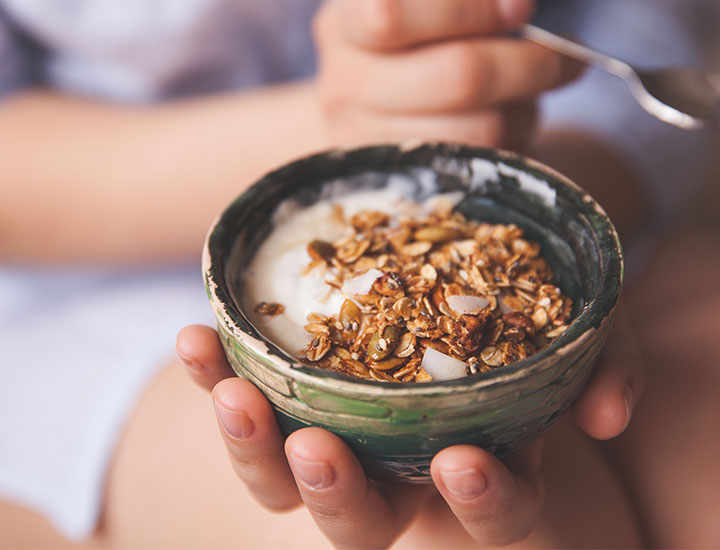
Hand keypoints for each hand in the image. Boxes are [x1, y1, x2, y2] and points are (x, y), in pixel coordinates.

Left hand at [176, 305, 642, 547]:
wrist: (450, 243)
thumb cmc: (518, 293)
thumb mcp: (579, 321)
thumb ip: (604, 362)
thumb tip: (606, 413)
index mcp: (479, 460)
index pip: (488, 511)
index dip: (480, 502)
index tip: (463, 459)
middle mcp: (402, 460)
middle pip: (362, 519)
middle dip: (337, 496)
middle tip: (317, 448)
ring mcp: (341, 424)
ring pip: (285, 475)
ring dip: (254, 446)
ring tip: (235, 394)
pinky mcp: (291, 382)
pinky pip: (244, 393)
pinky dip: (215, 375)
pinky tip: (198, 340)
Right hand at [313, 0, 582, 151]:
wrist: (374, 110)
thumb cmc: (414, 45)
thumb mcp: (426, 8)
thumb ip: (462, 4)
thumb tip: (516, 7)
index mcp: (346, 24)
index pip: (389, 17)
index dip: (468, 10)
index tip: (520, 9)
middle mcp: (345, 87)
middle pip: (458, 76)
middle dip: (528, 64)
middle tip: (565, 58)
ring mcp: (370, 144)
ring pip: (482, 129)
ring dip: (525, 108)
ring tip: (525, 93)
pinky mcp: (406, 185)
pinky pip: (483, 165)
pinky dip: (512, 140)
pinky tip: (505, 122)